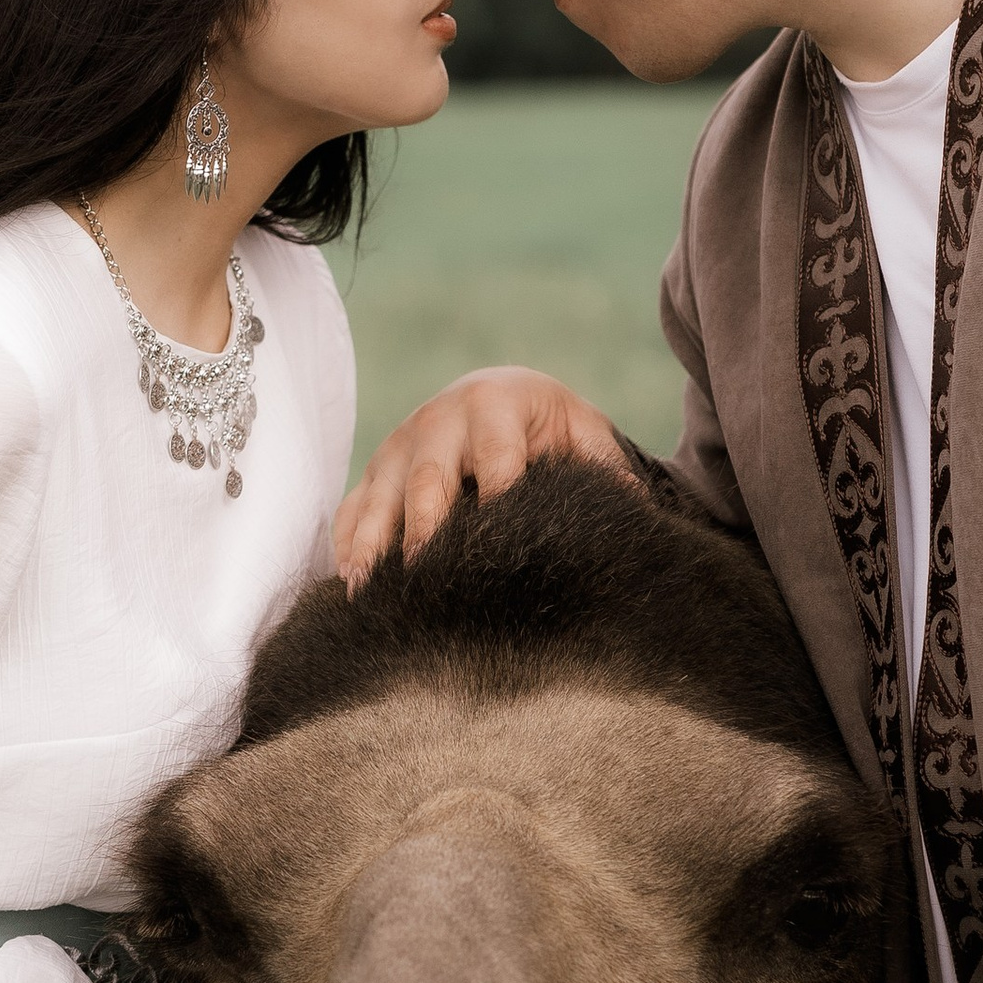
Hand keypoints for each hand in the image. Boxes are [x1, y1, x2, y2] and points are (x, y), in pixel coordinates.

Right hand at [333, 367, 632, 582]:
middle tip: (425, 575)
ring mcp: (398, 448)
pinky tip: (350, 585)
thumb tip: (633, 509)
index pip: (495, 458)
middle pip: (428, 480)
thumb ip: (604, 468)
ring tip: (369, 589)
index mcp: (493, 406)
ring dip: (373, 544)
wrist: (497, 393)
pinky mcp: (375, 473)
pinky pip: (351, 510)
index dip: (498, 500)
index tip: (502, 547)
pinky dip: (348, 546)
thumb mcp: (581, 431)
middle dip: (425, 528)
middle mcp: (437, 422)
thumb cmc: (544, 423)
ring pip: (379, 497)